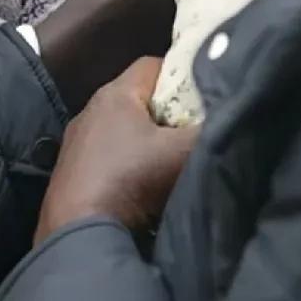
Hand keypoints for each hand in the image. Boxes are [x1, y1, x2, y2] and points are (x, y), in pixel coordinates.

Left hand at [34, 58, 197, 242]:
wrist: (79, 235)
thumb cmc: (132, 181)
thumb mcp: (183, 153)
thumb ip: (211, 129)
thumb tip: (231, 116)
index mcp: (115, 94)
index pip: (154, 65)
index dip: (182, 76)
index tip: (203, 99)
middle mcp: (90, 110)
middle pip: (139, 99)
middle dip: (167, 113)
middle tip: (192, 133)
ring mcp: (76, 142)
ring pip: (122, 130)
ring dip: (146, 143)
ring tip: (170, 165)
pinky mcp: (70, 172)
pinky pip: (107, 156)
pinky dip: (127, 166)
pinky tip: (141, 189)